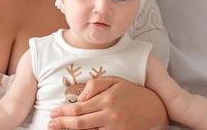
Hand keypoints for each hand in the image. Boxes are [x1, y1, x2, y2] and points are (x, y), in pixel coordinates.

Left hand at [48, 76, 165, 129]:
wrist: (156, 110)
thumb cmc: (132, 93)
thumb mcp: (115, 82)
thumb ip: (95, 85)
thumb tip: (79, 97)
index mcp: (107, 100)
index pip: (79, 108)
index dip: (63, 112)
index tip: (53, 114)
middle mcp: (110, 116)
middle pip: (79, 123)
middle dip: (62, 124)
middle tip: (50, 125)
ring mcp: (115, 129)